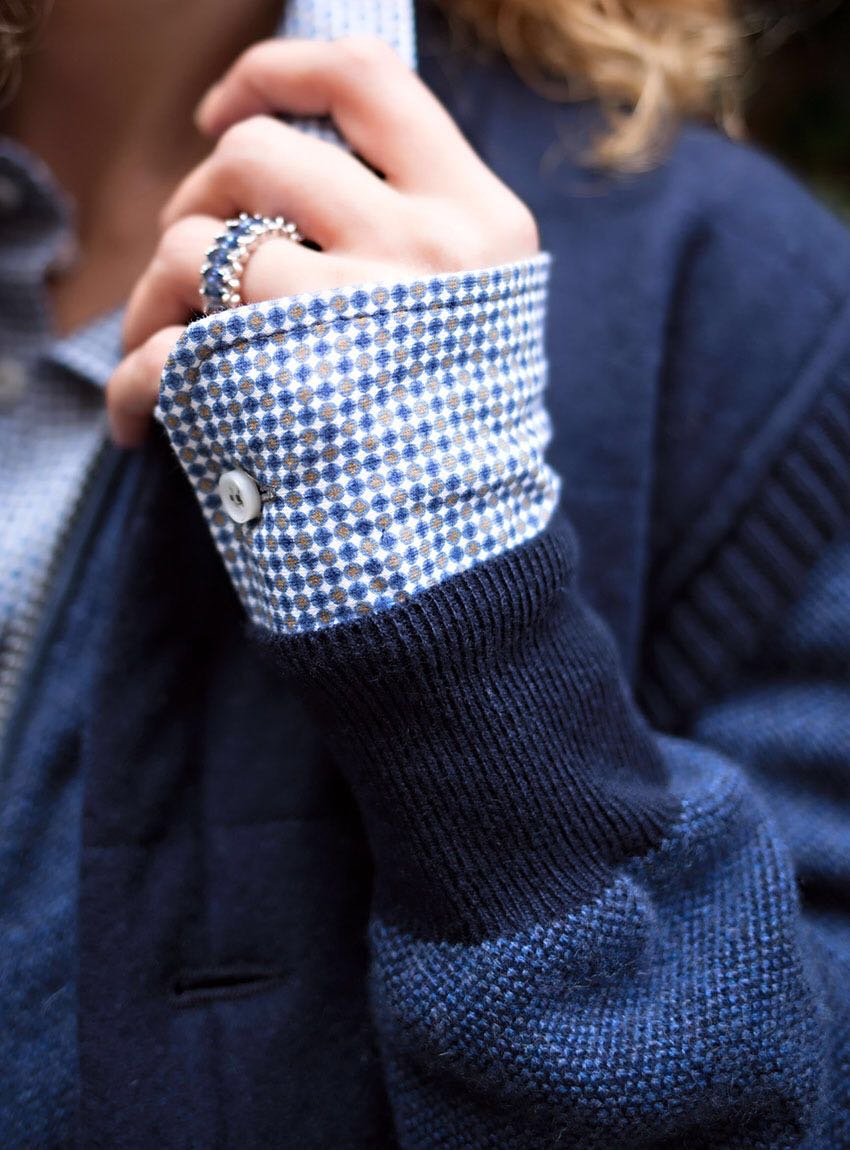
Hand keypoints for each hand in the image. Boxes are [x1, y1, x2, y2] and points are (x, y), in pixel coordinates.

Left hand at [106, 36, 538, 445]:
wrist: (465, 567)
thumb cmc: (458, 441)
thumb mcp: (479, 312)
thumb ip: (417, 230)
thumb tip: (290, 170)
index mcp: (481, 220)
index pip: (365, 80)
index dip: (275, 71)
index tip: (225, 111)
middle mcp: (422, 252)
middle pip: (252, 155)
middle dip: (196, 198)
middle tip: (191, 262)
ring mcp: (347, 318)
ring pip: (191, 247)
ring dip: (151, 296)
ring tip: (156, 347)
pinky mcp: (276, 389)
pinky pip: (159, 350)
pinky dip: (132, 380)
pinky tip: (141, 418)